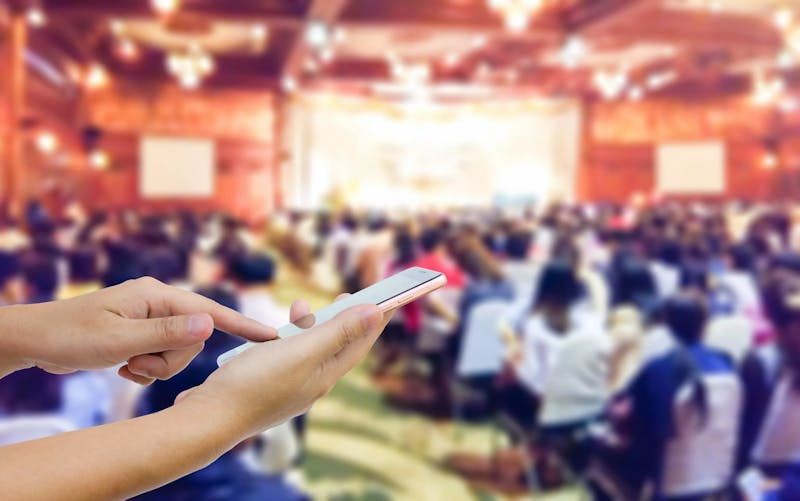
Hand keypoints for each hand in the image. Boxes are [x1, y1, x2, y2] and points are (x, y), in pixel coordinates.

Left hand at [1, 277, 275, 384]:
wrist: (37, 340)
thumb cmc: (72, 336)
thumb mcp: (120, 339)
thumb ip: (168, 333)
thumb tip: (210, 325)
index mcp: (157, 295)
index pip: (210, 310)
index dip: (242, 325)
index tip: (272, 337)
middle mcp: (159, 302)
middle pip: (193, 339)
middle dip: (170, 360)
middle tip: (136, 364)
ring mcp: (151, 317)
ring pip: (179, 352)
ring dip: (155, 366)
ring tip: (125, 365)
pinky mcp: (143, 332)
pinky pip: (162, 356)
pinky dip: (147, 367)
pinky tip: (123, 367)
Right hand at [176, 294, 391, 438]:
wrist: (208, 417)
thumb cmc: (255, 383)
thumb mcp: (301, 351)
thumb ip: (338, 331)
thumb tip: (376, 313)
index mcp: (325, 376)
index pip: (360, 343)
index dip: (375, 319)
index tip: (390, 297)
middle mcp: (312, 383)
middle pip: (337, 345)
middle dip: (344, 318)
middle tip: (346, 293)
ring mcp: (289, 386)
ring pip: (309, 349)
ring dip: (309, 324)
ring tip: (299, 306)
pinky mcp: (267, 384)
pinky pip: (287, 356)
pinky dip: (286, 338)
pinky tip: (272, 331)